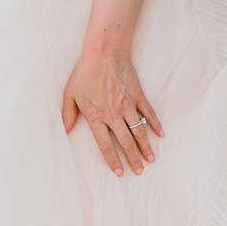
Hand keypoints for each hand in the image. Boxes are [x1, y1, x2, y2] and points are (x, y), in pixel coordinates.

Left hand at [61, 47, 163, 176]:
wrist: (104, 52)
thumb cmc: (84, 72)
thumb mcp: (70, 93)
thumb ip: (67, 114)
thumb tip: (65, 131)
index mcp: (96, 116)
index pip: (106, 145)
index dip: (113, 161)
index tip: (119, 173)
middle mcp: (114, 114)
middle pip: (126, 143)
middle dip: (133, 160)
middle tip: (139, 172)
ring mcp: (128, 105)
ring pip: (139, 131)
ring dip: (146, 147)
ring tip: (151, 160)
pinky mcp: (138, 95)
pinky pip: (149, 113)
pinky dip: (156, 124)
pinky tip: (161, 135)